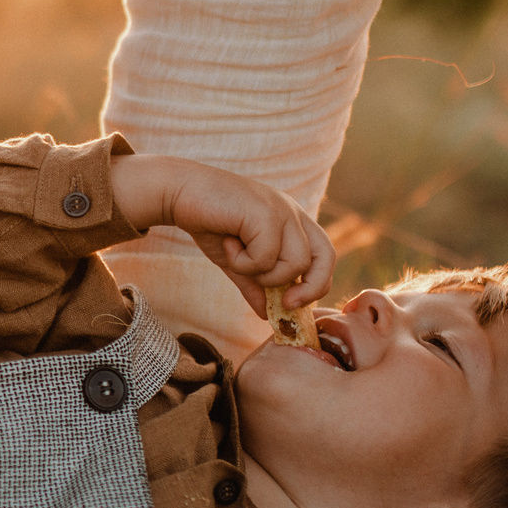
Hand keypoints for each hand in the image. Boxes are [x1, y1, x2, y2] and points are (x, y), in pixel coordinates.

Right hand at [108, 155, 333, 310]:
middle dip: (308, 288)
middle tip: (283, 302)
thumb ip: (255, 285)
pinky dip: (243, 261)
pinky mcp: (265, 212)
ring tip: (237, 258)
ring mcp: (282, 211)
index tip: (290, 304)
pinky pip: (266, 256)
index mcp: (293, 223)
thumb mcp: (237, 261)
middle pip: (325, 258)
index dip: (315, 285)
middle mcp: (293, 214)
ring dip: (263, 274)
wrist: (182, 193)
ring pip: (294, 263)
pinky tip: (228, 245)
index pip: (325, 257)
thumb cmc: (211, 223)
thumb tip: (266, 314)